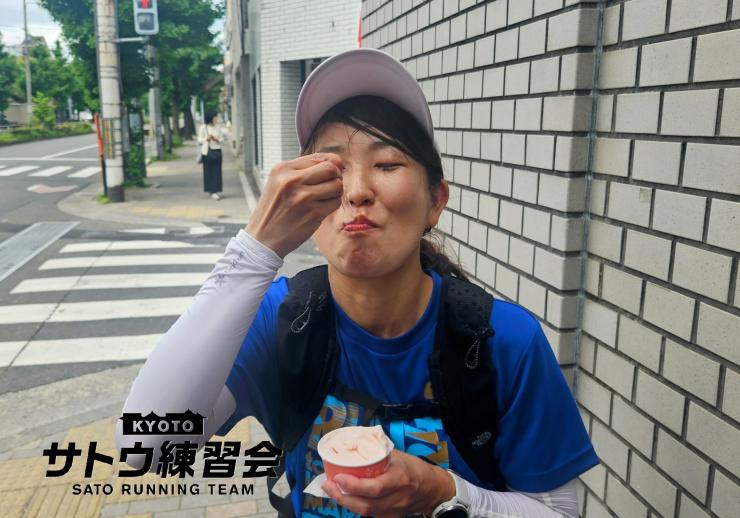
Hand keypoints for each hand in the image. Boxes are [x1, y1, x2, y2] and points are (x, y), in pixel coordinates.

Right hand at [245, 153, 342, 257]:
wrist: (262, 238)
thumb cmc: (274, 209)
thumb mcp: (280, 182)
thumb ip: (305, 169)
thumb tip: (337, 161)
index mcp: (283, 169)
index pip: (320, 157)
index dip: (330, 165)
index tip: (328, 175)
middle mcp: (292, 180)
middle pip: (331, 169)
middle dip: (335, 177)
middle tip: (328, 187)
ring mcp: (303, 198)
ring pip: (337, 186)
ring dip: (335, 193)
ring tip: (322, 199)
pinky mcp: (313, 214)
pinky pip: (335, 203)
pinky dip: (331, 206)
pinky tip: (319, 210)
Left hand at [320, 450, 455, 517]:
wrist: (432, 488)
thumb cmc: (414, 468)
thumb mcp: (398, 456)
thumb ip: (378, 453)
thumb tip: (355, 443)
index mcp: (400, 479)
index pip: (374, 488)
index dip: (353, 485)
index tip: (338, 477)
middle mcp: (397, 498)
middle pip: (365, 506)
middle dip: (342, 497)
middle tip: (328, 485)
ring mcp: (394, 511)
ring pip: (366, 513)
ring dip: (346, 503)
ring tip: (333, 491)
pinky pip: (370, 515)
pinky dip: (356, 507)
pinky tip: (347, 498)